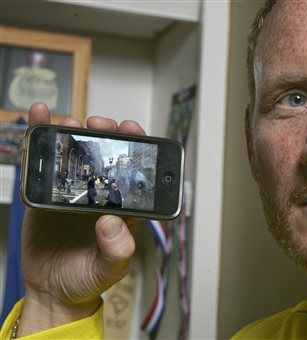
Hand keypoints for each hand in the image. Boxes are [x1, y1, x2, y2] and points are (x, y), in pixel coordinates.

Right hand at [18, 103, 141, 336]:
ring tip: (71, 123)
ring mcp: (74, 190)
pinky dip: (40, 138)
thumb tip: (112, 223)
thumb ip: (116, 250)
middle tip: (100, 124)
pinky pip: (45, 162)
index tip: (130, 130)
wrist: (51, 290)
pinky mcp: (47, 192)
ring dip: (75, 131)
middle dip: (106, 133)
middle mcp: (101, 193)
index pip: (134, 170)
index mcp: (123, 206)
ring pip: (76, 152)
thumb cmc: (87, 279)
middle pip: (106, 154)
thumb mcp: (108, 269)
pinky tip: (39, 119)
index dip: (135, 146)